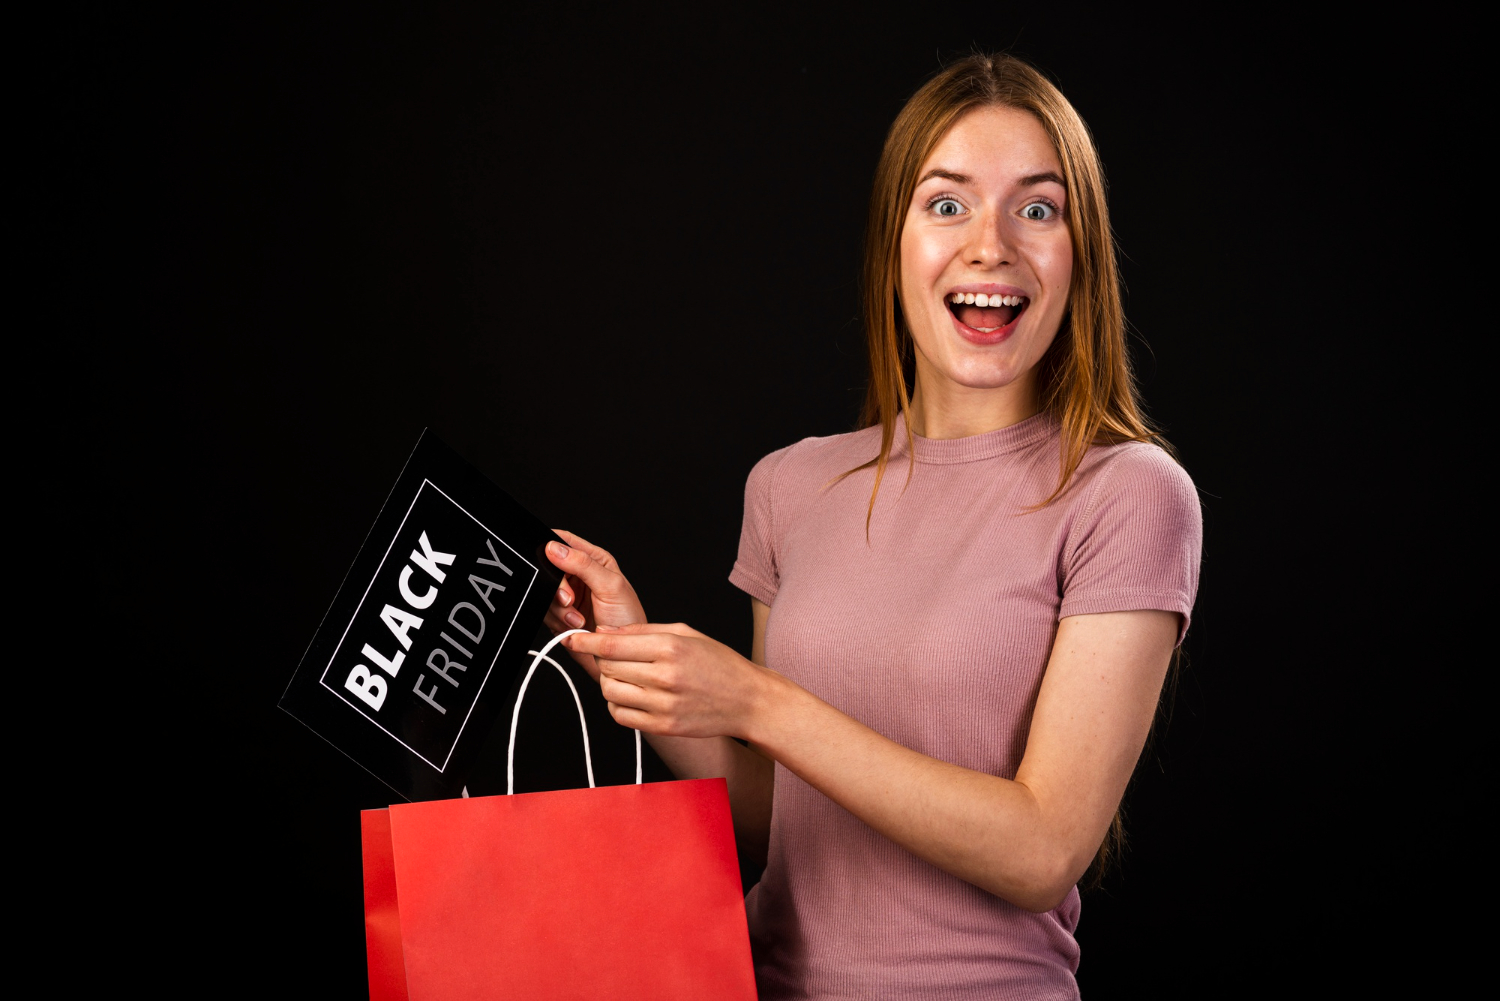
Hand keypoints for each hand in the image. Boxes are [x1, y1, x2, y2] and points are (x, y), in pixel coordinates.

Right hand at [543, 530, 645, 678]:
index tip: (550, 563)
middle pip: (549, 569)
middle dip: (558, 588)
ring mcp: (569, 595)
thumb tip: (555, 547)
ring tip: (578, 619)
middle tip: (570, 600)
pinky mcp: (560, 615)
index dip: (552, 548)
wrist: (622, 658)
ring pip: (544, 592)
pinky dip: (556, 621)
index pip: (564, 541)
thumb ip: (583, 564)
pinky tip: (574, 627)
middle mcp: (579, 575)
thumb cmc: (628, 620)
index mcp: (594, 559)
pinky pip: (544, 611)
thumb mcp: (610, 586)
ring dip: (559, 609)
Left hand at [563, 623, 773, 738]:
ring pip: (611, 692)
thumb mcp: (685, 633)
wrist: (748, 700)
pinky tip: (631, 695)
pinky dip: (617, 704)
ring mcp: (663, 705)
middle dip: (602, 660)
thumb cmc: (720, 664)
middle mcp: (665, 677)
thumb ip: (642, 630)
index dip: (587, 642)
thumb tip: (605, 631)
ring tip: (624, 676)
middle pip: (608, 668)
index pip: (613, 645)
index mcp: (670, 648)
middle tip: (613, 657)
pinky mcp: (663, 726)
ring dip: (609, 682)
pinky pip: (621, 716)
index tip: (573, 639)